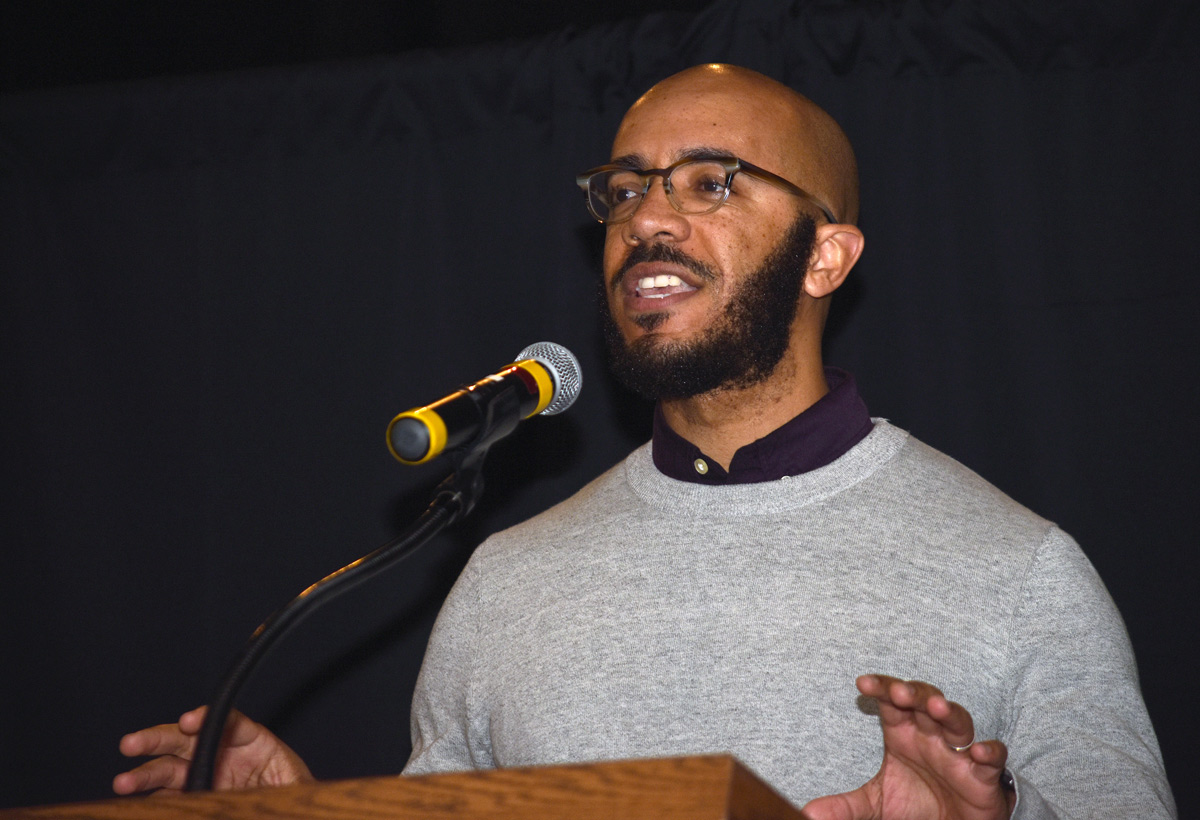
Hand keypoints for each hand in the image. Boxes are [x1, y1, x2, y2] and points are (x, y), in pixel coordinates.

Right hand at [113, 706, 313, 794]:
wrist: (285, 809)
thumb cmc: (293, 793)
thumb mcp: (297, 785)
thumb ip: (289, 784)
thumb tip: (284, 793)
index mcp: (253, 742)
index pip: (230, 722)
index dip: (207, 719)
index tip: (190, 721)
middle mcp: (223, 754)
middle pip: (188, 739)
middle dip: (159, 738)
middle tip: (132, 743)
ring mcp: (206, 774)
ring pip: (170, 769)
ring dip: (145, 775)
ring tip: (123, 783)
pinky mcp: (196, 795)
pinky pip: (169, 796)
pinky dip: (151, 800)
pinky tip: (136, 804)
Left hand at [802, 675, 1014, 819]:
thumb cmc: (917, 804)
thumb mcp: (878, 805)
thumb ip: (846, 806)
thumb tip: (807, 813)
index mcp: (904, 733)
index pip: (891, 702)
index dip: (880, 688)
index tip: (862, 683)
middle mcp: (931, 735)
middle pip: (925, 701)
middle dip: (913, 693)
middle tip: (899, 692)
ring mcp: (959, 751)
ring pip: (958, 720)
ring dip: (949, 712)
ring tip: (936, 708)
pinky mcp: (984, 774)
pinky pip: (992, 757)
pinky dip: (988, 751)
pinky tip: (977, 752)